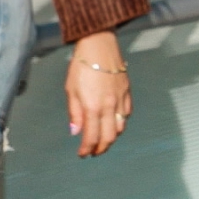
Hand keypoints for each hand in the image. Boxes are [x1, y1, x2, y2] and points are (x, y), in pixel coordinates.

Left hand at [65, 31, 132, 157]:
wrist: (99, 44)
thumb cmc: (82, 65)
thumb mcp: (71, 89)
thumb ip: (74, 113)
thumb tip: (75, 132)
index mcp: (93, 107)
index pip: (91, 137)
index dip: (86, 149)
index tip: (82, 154)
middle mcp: (109, 106)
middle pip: (108, 137)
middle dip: (100, 148)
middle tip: (93, 152)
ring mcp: (120, 99)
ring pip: (120, 128)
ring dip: (111, 138)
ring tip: (102, 140)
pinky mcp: (127, 92)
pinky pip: (127, 114)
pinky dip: (120, 123)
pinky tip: (113, 122)